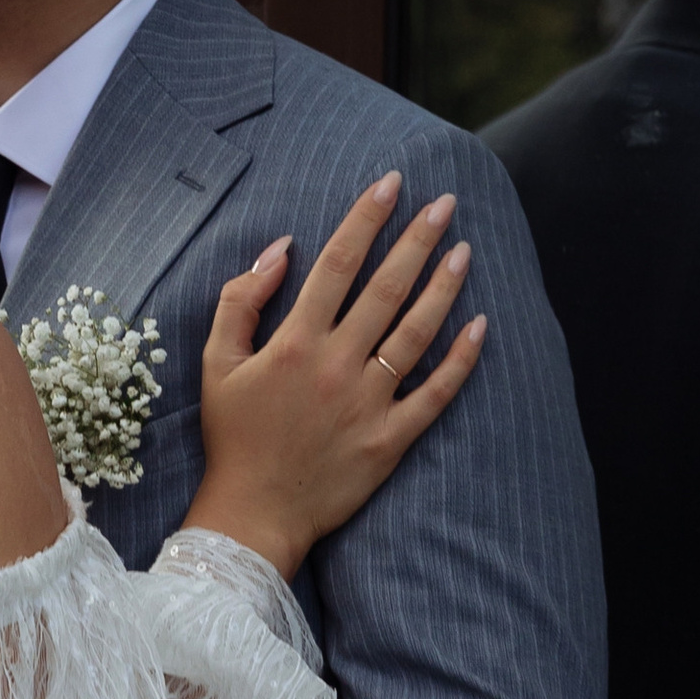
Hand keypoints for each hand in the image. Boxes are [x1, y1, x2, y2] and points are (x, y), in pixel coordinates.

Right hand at [187, 176, 486, 579]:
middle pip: (385, 288)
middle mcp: (336, 366)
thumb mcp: (217, 362)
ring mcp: (367, 403)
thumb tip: (280, 248)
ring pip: (415, 333)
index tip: (392, 185)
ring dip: (443, 288)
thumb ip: (241, 299)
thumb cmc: (234, 435)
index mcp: (294, 342)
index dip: (366, 219)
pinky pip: (434, 395)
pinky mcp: (390, 440)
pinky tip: (481, 326)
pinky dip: (461, 361)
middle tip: (446, 203)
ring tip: (465, 250)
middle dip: (417, 239)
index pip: (337, 264)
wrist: (252, 514)